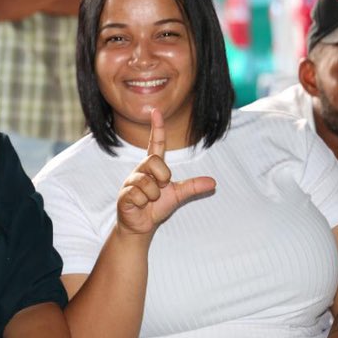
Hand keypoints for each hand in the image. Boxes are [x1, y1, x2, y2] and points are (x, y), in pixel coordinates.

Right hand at [116, 109, 215, 235]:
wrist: (142, 225)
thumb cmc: (157, 207)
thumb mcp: (177, 195)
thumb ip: (193, 187)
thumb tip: (214, 183)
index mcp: (152, 167)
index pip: (155, 144)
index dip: (157, 128)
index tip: (156, 112)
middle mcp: (140, 170)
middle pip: (153, 161)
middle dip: (162, 176)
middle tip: (161, 188)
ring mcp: (130, 182)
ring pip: (147, 181)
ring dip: (153, 194)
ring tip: (149, 200)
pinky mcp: (124, 194)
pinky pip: (138, 194)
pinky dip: (144, 202)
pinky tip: (140, 205)